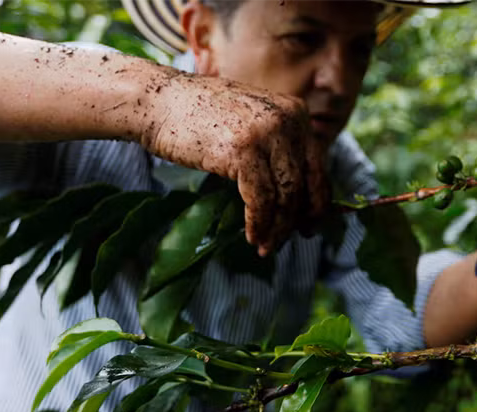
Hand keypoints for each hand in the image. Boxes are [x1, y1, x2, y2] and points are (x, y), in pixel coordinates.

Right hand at [143, 74, 328, 255]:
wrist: (158, 100)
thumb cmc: (198, 116)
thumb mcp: (250, 124)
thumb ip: (275, 150)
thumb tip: (294, 197)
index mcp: (295, 112)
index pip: (317, 166)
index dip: (316, 201)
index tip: (308, 225)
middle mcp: (289, 120)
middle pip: (305, 183)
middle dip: (297, 219)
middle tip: (286, 241)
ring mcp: (268, 134)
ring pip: (286, 196)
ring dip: (277, 228)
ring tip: (265, 247)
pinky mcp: (244, 151)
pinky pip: (261, 200)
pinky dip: (258, 223)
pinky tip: (251, 236)